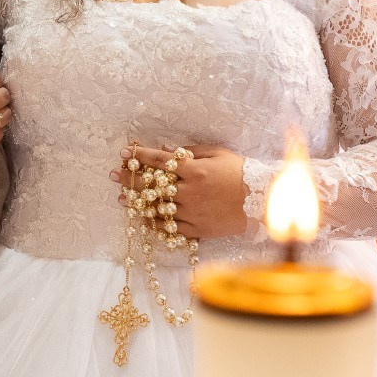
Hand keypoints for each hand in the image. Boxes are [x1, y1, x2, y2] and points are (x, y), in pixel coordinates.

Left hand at [110, 143, 249, 239]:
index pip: (158, 161)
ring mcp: (192, 212)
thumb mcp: (218, 154)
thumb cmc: (241, 172)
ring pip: (157, 208)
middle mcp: (189, 191)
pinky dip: (155, 223)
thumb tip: (168, 148)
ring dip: (137, 202)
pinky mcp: (197, 229)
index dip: (139, 156)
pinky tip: (143, 218)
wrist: (262, 202)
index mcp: (194, 169)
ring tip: (122, 199)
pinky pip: (170, 228)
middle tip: (114, 175)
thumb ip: (191, 151)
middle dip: (129, 178)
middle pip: (151, 185)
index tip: (124, 152)